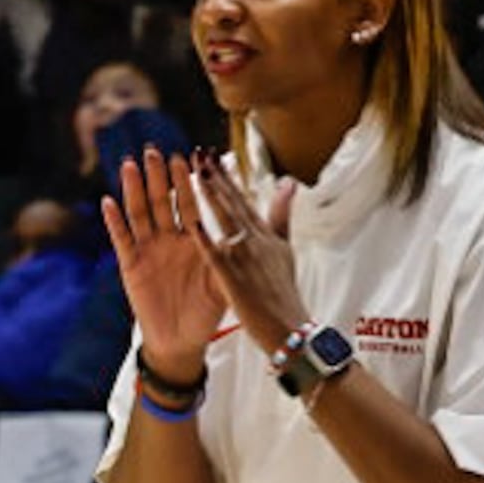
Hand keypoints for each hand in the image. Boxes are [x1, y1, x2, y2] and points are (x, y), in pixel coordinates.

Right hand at [102, 147, 231, 379]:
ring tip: (129, 165)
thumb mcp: (223, 281)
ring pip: (139, 213)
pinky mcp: (131, 265)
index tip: (189, 156)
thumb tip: (251, 233)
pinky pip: (121, 240)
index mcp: (192, 239)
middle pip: (161, 201)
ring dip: (133, 189)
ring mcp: (148, 249)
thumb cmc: (205, 311)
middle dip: (158, 177)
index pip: (189, 204)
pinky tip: (108, 202)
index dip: (187, 182)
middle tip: (154, 150)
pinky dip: (114, 222)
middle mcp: (168, 239)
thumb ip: (232, 256)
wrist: (182, 340)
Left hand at [186, 149, 305, 358]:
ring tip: (195, 171)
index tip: (212, 157)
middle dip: (215, 177)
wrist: (291, 329)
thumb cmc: (285, 294)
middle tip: (199, 153)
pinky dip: (205, 237)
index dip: (226, 178)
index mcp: (265, 235)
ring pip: (225, 219)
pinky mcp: (234, 278)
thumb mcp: (286, 250)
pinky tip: (192, 221)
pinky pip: (215, 254)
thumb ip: (281, 216)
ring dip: (210, 193)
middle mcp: (255, 240)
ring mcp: (245, 257)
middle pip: (232, 202)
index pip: (242, 200)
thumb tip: (289, 183)